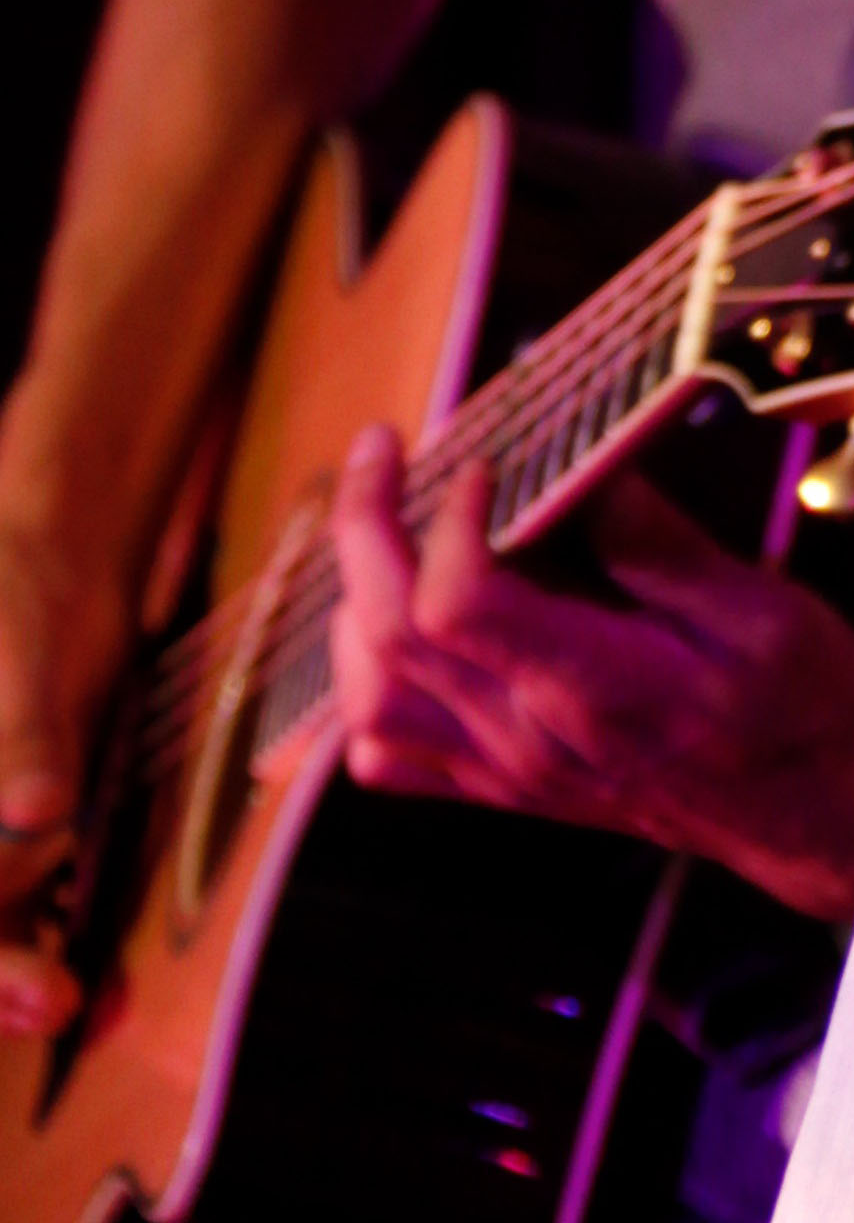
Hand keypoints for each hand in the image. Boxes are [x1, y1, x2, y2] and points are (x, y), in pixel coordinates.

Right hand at [0, 520, 136, 1038]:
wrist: (68, 560)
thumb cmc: (23, 596)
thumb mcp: (23, 660)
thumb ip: (25, 741)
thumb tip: (34, 811)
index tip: (25, 978)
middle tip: (59, 1000)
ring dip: (30, 984)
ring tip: (99, 1010)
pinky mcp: (23, 843)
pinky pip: (32, 912)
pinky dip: (64, 948)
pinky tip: (114, 991)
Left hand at [328, 428, 853, 926]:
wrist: (812, 816)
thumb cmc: (798, 704)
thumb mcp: (756, 604)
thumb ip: (656, 541)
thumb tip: (583, 467)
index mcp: (594, 687)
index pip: (457, 606)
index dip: (449, 518)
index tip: (485, 457)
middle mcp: (530, 739)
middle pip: (390, 643)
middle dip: (366, 531)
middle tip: (382, 449)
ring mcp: (508, 772)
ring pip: (370, 702)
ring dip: (353, 606)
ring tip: (382, 526)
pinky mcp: (505, 788)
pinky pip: (390, 754)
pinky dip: (363, 688)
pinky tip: (391, 628)